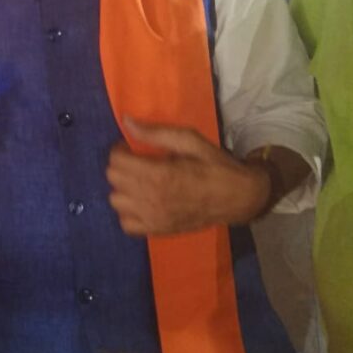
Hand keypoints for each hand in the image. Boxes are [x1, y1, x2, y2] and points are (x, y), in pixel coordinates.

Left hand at [107, 118, 270, 236]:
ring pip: (115, 201)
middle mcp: (152, 198)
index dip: (121, 150)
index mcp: (159, 174)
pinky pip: (126, 224)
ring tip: (138, 182)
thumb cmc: (214, 165)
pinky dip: (128, 213)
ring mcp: (154, 218)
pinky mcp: (158, 231)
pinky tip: (141, 202)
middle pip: (113, 179)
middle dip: (121, 166)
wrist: (238, 197)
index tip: (131, 148)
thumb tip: (126, 121)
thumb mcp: (189, 140)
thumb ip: (155, 133)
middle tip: (136, 162)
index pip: (116, 161)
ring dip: (123, 189)